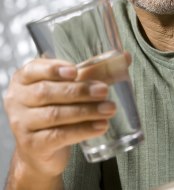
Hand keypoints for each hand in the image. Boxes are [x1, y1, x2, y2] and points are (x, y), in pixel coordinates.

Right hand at [4, 54, 129, 178]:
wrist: (40, 150)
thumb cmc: (55, 109)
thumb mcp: (68, 88)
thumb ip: (92, 72)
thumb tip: (123, 57)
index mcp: (23, 79)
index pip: (34, 69)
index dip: (54, 69)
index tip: (75, 71)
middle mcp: (17, 99)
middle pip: (47, 92)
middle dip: (79, 91)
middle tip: (104, 90)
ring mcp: (21, 123)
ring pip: (55, 115)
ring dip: (85, 111)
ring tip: (109, 109)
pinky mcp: (32, 145)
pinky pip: (59, 136)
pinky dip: (82, 130)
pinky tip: (100, 126)